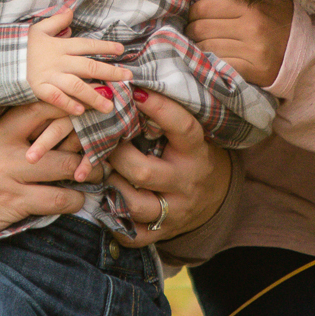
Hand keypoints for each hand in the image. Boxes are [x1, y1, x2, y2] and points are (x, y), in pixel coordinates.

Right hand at [0, 103, 89, 241]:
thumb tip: (21, 116)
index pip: (40, 104)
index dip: (68, 103)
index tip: (85, 105)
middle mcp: (7, 148)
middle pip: (63, 134)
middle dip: (86, 139)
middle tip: (100, 142)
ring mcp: (12, 176)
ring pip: (68, 168)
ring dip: (87, 172)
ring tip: (94, 173)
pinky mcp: (14, 204)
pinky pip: (57, 200)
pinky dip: (73, 200)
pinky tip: (75, 200)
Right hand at [26, 8, 129, 118]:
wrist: (0, 59)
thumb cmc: (22, 46)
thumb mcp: (38, 28)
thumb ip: (56, 21)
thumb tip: (71, 11)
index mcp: (60, 45)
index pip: (88, 45)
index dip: (105, 47)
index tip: (121, 50)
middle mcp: (59, 61)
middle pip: (89, 67)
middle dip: (111, 72)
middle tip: (128, 77)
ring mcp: (49, 76)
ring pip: (77, 86)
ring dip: (95, 96)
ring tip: (110, 105)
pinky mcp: (39, 89)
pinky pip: (56, 98)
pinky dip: (68, 104)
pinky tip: (80, 111)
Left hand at [105, 90, 233, 247]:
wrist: (215, 197)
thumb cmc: (188, 154)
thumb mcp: (186, 134)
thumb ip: (164, 116)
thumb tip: (131, 82)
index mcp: (196, 151)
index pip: (183, 127)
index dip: (160, 108)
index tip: (135, 90)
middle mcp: (187, 182)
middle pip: (143, 171)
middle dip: (115, 155)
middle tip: (101, 141)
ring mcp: (175, 211)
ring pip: (134, 204)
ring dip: (110, 186)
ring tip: (100, 170)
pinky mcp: (163, 232)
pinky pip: (132, 234)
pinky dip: (114, 220)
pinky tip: (105, 201)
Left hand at [185, 0, 294, 85]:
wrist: (305, 52)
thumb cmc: (282, 20)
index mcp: (251, 7)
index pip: (205, 8)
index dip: (194, 12)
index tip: (194, 16)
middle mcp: (251, 29)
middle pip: (202, 29)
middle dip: (192, 30)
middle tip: (193, 32)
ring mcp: (253, 52)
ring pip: (207, 48)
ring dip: (198, 47)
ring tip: (200, 45)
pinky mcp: (254, 72)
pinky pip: (219, 66)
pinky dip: (211, 63)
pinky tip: (211, 59)